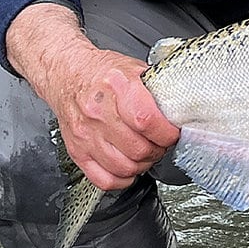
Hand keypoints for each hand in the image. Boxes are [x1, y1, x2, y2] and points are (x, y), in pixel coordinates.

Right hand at [5, 2, 179, 190]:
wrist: (66, 74)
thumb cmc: (101, 73)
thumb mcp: (134, 69)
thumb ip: (156, 89)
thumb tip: (182, 107)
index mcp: (116, 87)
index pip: (147, 121)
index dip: (166, 133)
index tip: (172, 133)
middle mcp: (98, 112)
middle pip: (138, 149)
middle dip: (157, 150)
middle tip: (160, 143)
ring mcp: (85, 135)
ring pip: (124, 168)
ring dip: (142, 165)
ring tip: (145, 153)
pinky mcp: (77, 151)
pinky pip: (104, 179)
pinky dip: (122, 179)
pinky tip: (128, 166)